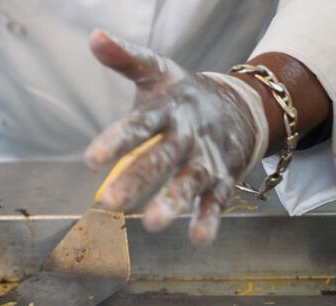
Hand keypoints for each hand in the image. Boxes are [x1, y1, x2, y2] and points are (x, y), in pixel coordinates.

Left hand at [85, 30, 267, 245]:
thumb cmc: (186, 95)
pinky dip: (209, 220)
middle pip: (161, 157)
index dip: (116, 140)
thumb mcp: (159, 72)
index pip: (140, 124)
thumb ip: (126, 58)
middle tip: (108, 203)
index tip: (90, 160)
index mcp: (169, 108)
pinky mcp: (224, 180)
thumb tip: (94, 36)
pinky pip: (216, 202)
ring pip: (189, 183)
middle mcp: (189, 134)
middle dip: (136, 179)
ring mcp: (207, 159)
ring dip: (172, 203)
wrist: (244, 106)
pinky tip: (198, 240)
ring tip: (152, 224)